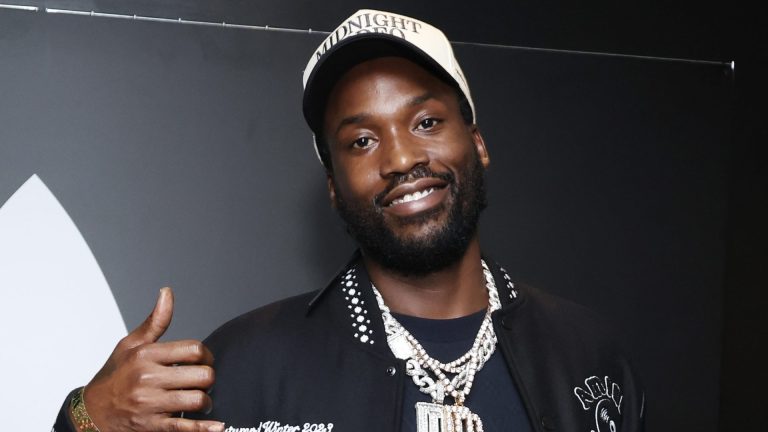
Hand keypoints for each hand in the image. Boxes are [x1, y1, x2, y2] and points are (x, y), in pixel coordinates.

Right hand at [77, 287, 224, 431]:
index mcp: (146, 356)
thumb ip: (156, 321)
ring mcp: (150, 404)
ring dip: (206, 401)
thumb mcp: (131, 344)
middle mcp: (148, 379)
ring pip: (197, 400)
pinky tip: (216, 426)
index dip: (207, 355)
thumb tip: (167, 293)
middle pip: (201, 375)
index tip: (204, 360)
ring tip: (201, 400)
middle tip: (203, 381)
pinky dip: (204, 428)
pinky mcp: (151, 426)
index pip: (194, 349)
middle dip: (208, 379)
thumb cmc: (114, 375)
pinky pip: (184, 427)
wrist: (91, 411)